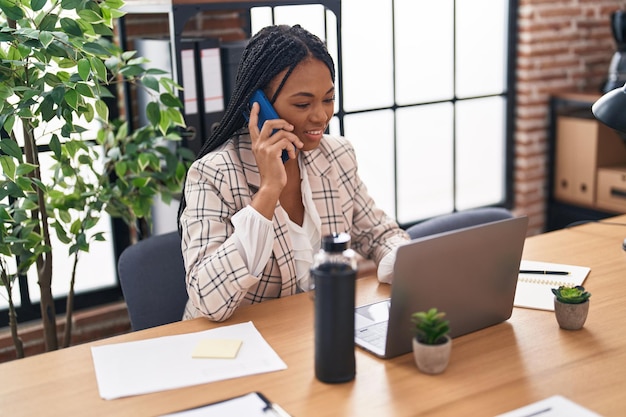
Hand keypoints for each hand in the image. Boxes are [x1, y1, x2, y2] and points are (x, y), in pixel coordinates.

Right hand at [247, 102, 302, 219]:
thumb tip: (286, 133)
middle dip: (283, 122)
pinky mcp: (272, 151)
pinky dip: (292, 148)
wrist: (271, 186)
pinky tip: (292, 156)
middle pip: (270, 123)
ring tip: (297, 146)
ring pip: (283, 133)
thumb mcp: (271, 156)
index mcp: (256, 145)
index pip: (252, 125)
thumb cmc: (273, 172)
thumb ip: (274, 144)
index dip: (254, 113)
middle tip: (291, 127)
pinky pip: (286, 141)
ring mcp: (264, 147)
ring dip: (294, 139)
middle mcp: (258, 144)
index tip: (256, 104)